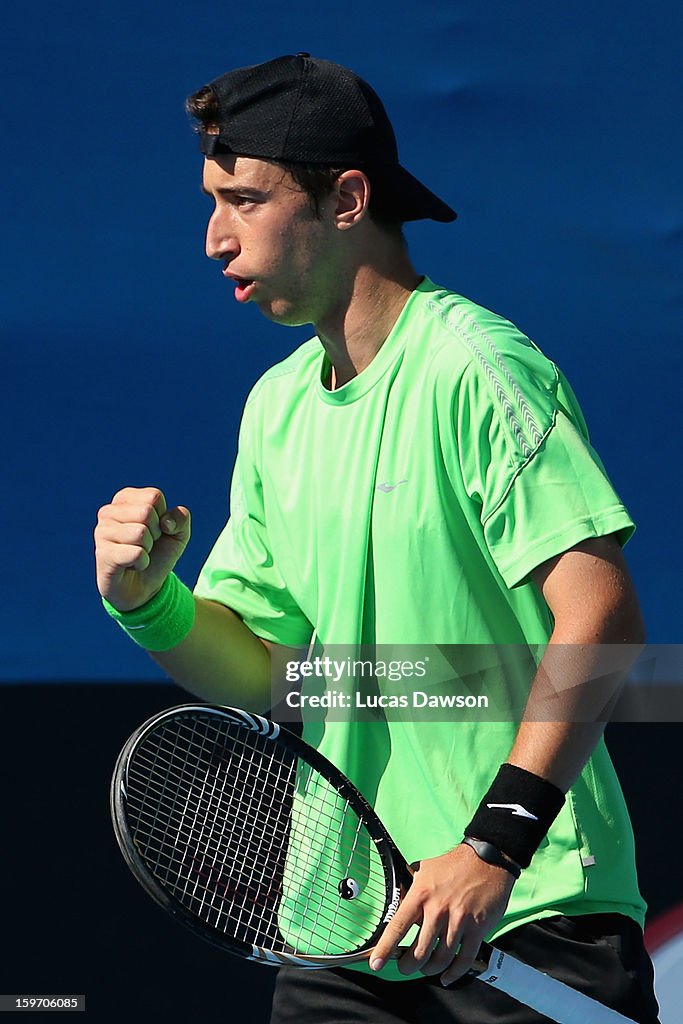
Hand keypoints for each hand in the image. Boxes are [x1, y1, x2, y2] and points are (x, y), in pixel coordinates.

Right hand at [94, 487, 190, 610]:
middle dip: (155, 533)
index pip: (153, 496)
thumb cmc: (158, 554)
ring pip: (140, 533)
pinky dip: (142, 563)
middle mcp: (108, 511)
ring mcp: (102, 532)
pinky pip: (136, 553)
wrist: (144, 587)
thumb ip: (181, 518)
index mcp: (125, 498)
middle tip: (146, 544)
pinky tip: (131, 566)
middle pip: (146, 512)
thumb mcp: (178, 534)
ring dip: (148, 549)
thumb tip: (166, 522)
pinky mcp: (102, 554)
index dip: (163, 517)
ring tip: (138, 554)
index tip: (156, 530)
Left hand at [369, 843, 514, 985]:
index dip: (385, 949)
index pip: (397, 927)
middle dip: (409, 966)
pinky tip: (447, 976)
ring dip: (431, 969)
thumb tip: (397, 909)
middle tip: (406, 967)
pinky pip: (464, 959)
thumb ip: (411, 891)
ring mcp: (459, 920)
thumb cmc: (453, 865)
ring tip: (426, 968)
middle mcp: (438, 909)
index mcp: (421, 894)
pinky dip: (454, 973)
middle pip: (419, 951)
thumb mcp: (424, 871)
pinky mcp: (478, 928)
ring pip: (441, 959)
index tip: (376, 964)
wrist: (487, 859)